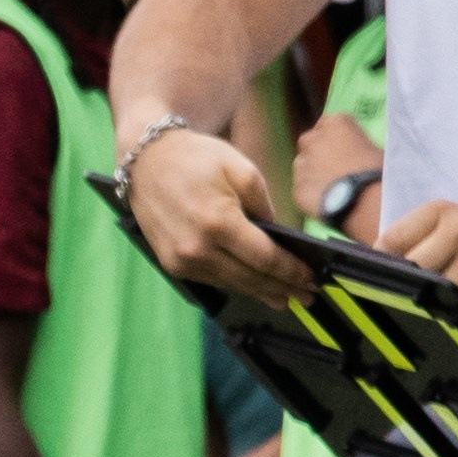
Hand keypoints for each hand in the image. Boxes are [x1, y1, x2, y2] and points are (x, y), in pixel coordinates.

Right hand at [125, 125, 311, 296]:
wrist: (146, 162)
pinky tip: (252, 286)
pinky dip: (235, 284)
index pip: (265, 258)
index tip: (311, 278)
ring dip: (260, 292)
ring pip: (232, 285)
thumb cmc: (195, 159)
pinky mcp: (171, 265)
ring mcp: (182, 261)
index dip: (291, 272)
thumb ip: (264, 205)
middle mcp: (198, 249)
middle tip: (308, 296)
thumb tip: (280, 236)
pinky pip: (212, 280)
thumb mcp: (240, 169)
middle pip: (251, 279)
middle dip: (283, 289)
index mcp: (219, 222)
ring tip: (284, 297)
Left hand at [289, 107, 379, 226]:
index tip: (346, 147)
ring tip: (330, 185)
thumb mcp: (375, 149)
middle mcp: (313, 139)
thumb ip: (358, 145)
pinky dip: (311, 191)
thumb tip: (357, 153)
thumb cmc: (377, 172)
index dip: (338, 136)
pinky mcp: (297, 187)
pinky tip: (325, 200)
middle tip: (334, 164)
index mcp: (335, 123)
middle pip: (311, 140)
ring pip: (303, 164)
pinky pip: (302, 187)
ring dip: (312, 170)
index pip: (331, 122)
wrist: (364, 203)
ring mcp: (302, 164)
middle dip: (319, 149)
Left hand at [378, 199, 457, 310]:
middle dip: (404, 285)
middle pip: (408, 268)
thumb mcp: (457, 222)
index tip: (374, 277)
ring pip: (431, 290)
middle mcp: (456, 231)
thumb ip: (420, 238)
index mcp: (440, 212)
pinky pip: (456, 304)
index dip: (378, 263)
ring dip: (431, 299)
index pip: (391, 239)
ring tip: (440, 296)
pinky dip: (455, 307)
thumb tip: (378, 265)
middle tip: (403, 294)